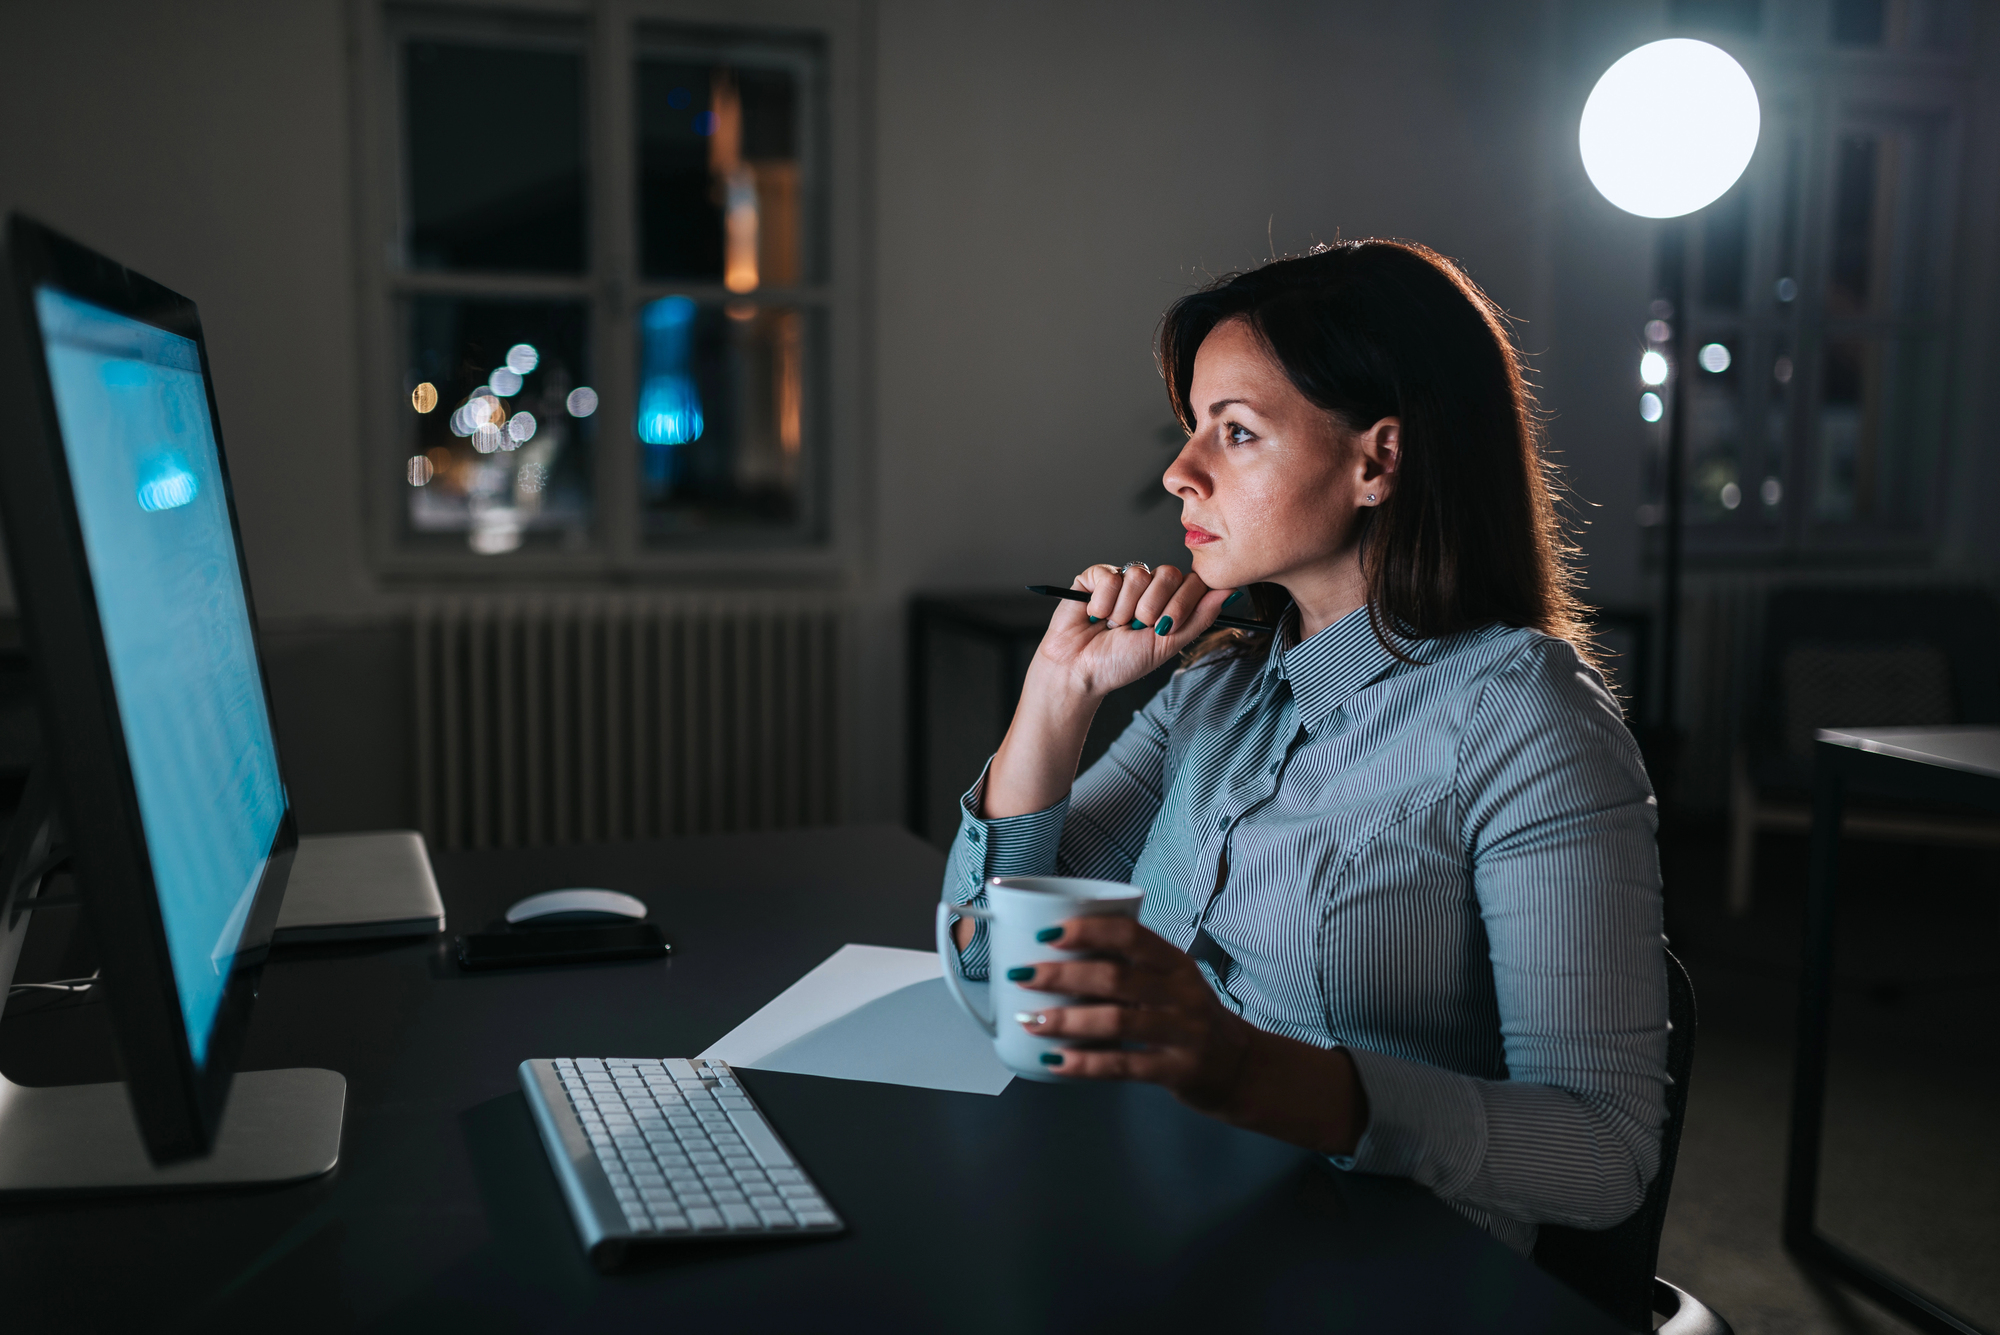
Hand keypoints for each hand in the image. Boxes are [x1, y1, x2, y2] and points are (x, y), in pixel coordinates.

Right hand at [979, 563, 1232, 820]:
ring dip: (1124, 610)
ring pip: (1137, 574)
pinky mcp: (1095, 577)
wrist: (1080, 671)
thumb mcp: (1168, 645)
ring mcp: (1121, 580)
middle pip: (1167, 573)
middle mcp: (1147, 587)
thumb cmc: (1120, 664)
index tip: (1164, 627)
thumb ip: (1200, 617)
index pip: (1189, 581)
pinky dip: (1102, 603)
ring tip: (1112, 625)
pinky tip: (1095, 616)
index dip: (1179, 603)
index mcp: (1168, 601)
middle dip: (1152, 607)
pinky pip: (1109, 576)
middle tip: (1137, 627)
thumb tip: (1231, 591)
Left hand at [1011, 915, 1369, 1154]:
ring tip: (1031, 1020)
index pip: (1130, 935)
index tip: (1047, 932)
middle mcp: (1182, 993)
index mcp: (1175, 963)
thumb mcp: (1170, 983)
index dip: (1088, 930)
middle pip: (1116, 976)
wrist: (1240, 1067)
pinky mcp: (1179, 1070)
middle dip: (1062, 974)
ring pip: (1116, 1021)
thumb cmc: (1188, 1018)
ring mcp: (1183, 1032)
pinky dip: (1086, 1064)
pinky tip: (1056, 1061)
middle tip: (1023, 975)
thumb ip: (1128, 970)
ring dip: (1067, 1020)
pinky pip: (1124, 1066)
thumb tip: (1056, 958)